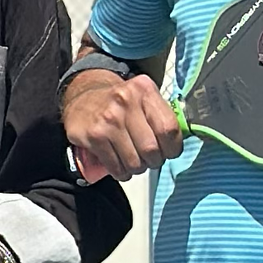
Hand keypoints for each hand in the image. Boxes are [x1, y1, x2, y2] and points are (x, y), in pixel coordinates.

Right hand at [63, 67, 181, 182]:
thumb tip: (181, 142)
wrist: (81, 98)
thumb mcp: (143, 97)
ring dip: (138, 168)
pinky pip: (116, 167)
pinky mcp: (93, 136)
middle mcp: (125, 101)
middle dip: (154, 160)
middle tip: (150, 157)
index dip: (173, 147)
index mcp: (144, 90)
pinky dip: (122, 173)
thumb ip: (163, 114)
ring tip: (134, 160)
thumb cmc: (120, 103)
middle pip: (152, 149)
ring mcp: (107, 119)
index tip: (169, 151)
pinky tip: (120, 165)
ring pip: (135, 162)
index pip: (169, 128)